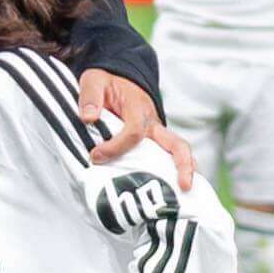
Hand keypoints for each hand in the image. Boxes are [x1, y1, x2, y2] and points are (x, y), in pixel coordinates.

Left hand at [77, 70, 194, 188]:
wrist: (119, 77)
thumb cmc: (107, 81)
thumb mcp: (94, 80)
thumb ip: (90, 97)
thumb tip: (89, 118)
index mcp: (138, 109)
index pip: (134, 133)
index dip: (115, 147)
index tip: (95, 156)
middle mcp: (153, 124)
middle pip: (176, 145)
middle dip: (182, 164)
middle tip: (184, 185)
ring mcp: (156, 135)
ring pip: (176, 153)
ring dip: (182, 173)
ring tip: (185, 195)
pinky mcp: (153, 144)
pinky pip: (164, 159)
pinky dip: (169, 174)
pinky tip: (169, 194)